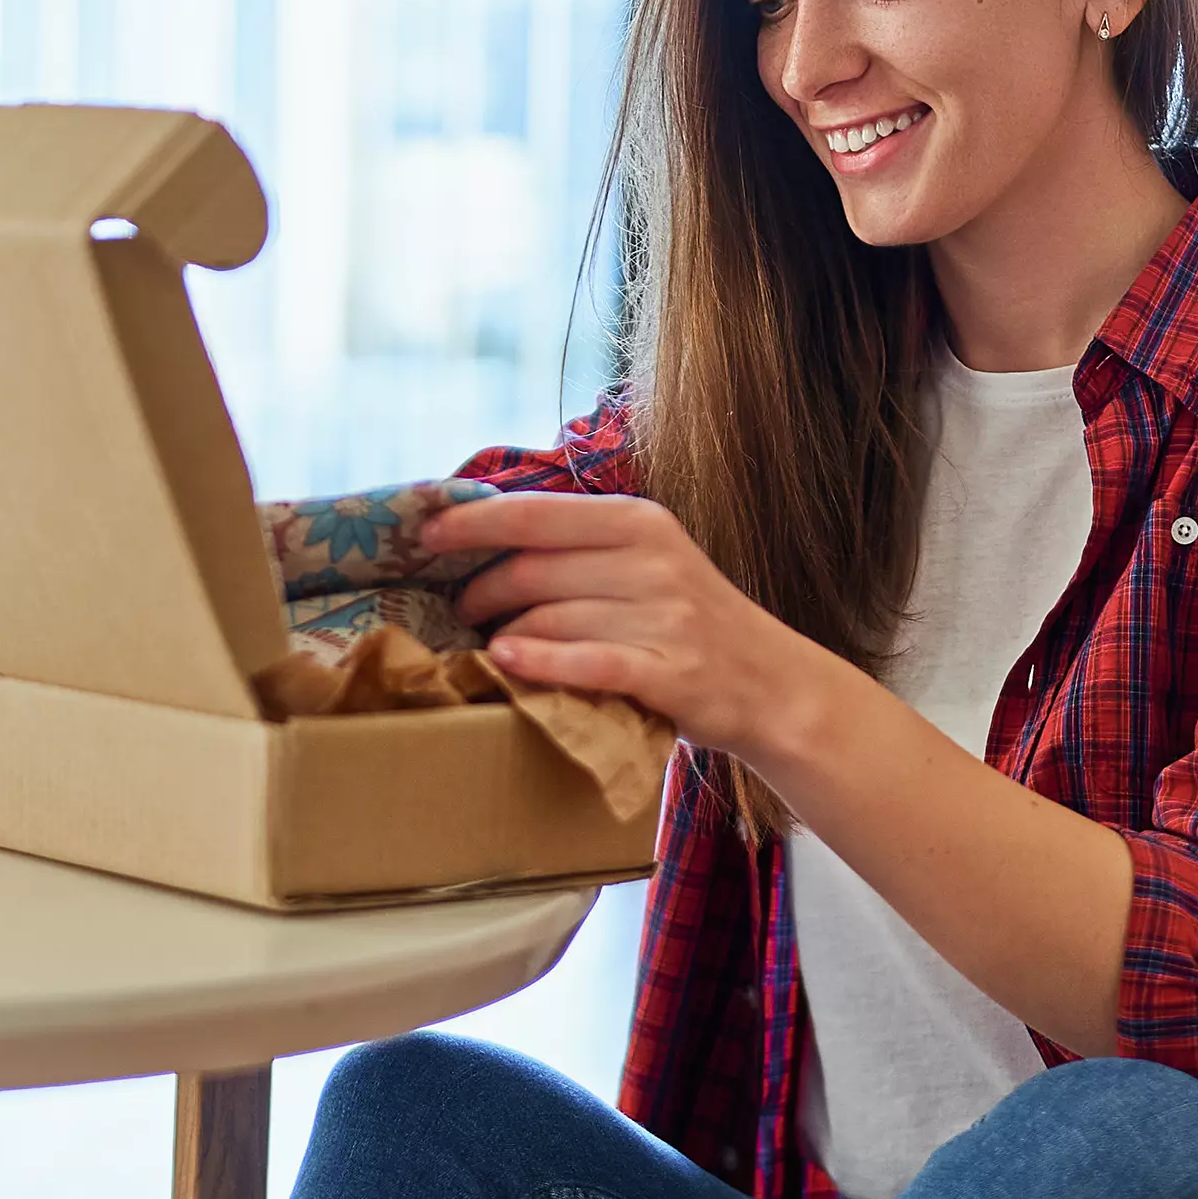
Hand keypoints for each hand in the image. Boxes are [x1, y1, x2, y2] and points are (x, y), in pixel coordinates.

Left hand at [428, 491, 843, 756]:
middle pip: (532, 570)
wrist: (772, 684)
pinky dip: (539, 662)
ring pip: (549, 619)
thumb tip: (485, 538)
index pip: (536, 514)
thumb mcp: (648, 562)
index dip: (472, 523)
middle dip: (480, 591)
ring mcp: (664, 616)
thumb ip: (582, 548)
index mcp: (641, 522)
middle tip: (460, 612)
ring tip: (487, 647)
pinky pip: (585, 661)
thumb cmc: (690, 623)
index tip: (425, 535)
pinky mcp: (668, 671)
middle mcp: (652, 561)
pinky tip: (506, 663)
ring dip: (504, 636)